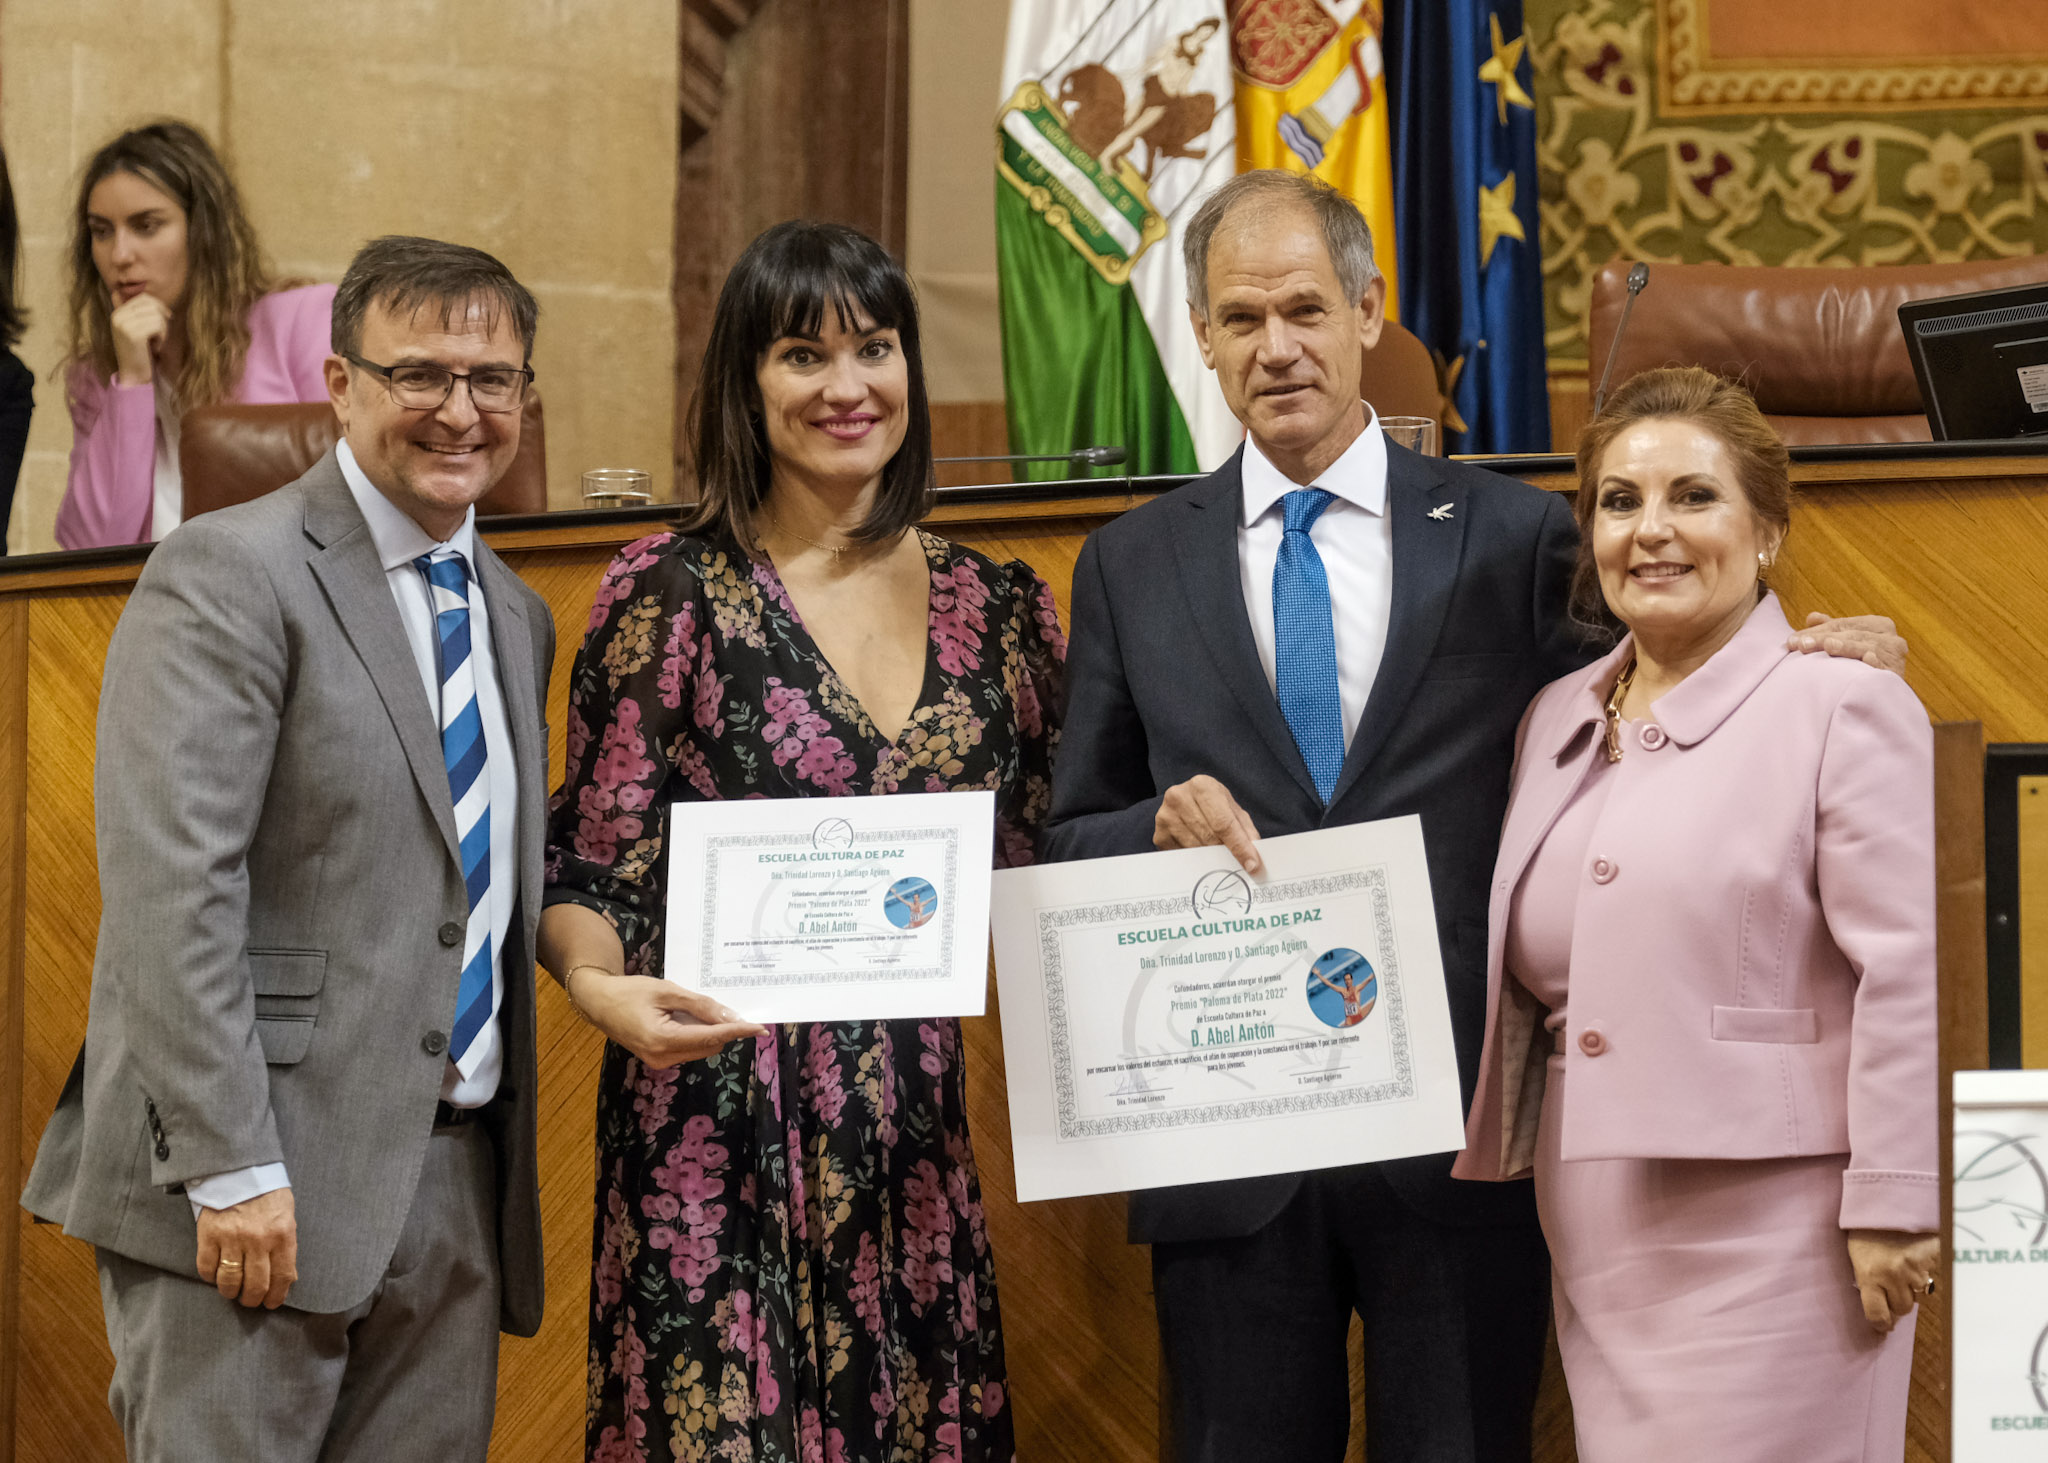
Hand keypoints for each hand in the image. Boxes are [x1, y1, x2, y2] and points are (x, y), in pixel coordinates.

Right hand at [109, 290, 172, 384]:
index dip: (159, 306)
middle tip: (161, 333)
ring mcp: (124, 324)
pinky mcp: (133, 334)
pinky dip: (162, 338)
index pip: (144, 297)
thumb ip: (130, 311)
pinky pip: (158, 326)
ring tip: (156, 342)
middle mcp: (118, 316)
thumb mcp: (132, 328)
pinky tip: (156, 348)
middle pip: (152, 304)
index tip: (167, 317)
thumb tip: (117, 291)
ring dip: (163, 330)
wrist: (133, 374)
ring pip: (157, 316)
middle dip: (162, 318)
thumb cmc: (138, 351)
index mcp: (118, 313)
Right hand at [196, 1187, 296, 1308]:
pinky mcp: (208, 1235)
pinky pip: (207, 1268)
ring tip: (232, 1292)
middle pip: (256, 1285)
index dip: (276, 1296)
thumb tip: (288, 1277)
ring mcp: (232, 1239)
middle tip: (250, 1301)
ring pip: (230, 1281)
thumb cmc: (267, 1193)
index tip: (271, 1303)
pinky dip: (210, 1278)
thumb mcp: (287, 1215)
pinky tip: (215, 1276)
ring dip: (231, 1292)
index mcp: (282, 1235)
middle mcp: (258, 1240)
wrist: (239, 1169)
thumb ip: (287, 1245)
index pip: (282, 1277)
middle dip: (253, 1299)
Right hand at [567, 966, 766, 1068]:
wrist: (598, 1002)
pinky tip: (690, 1017)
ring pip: (700, 1049)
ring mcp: (660, 1061)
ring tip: (699, 1008)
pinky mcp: (658, 1059)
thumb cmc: (630, 992)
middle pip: (708, 1045)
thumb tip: (729, 1017)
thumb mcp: (667, 991)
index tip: (760, 1029)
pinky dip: (696, 1034)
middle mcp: (663, 1057)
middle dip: (724, 1029)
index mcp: (663, 1040)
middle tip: (731, 1008)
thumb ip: (699, 1005)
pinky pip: (688, 1048)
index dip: (737, 1031)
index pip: (711, 1037)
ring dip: (710, 1031)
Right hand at [1154, 775, 1261, 874]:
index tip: (1252, 865)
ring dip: (1213, 859)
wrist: (1186, 801)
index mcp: (1202, 786)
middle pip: (1209, 838)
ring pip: (1196, 850)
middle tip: (1242, 867)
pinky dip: (1198, 860)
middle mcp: (1179, 797)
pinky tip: (1204, 854)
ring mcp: (1165, 817)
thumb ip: (1246, 830)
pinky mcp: (1159, 835)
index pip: (1224, 823)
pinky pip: (1184, 856)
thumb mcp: (1233, 809)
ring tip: (1222, 858)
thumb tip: (1254, 856)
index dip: (1240, 846)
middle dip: (1228, 855)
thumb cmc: (1213, 805)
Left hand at [1787, 611, 1906, 673]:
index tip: (1792, 641)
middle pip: (1851, 634)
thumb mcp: (1848, 643)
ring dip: (1846, 646)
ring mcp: (1894, 657)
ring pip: (1867, 647)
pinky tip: (1865, 660)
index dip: (1816, 630)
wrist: (1886, 696)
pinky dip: (1875, 663)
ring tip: (1828, 645)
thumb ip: (1832, 629)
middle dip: (1824, 638)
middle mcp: (1890, 639)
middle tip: (1801, 645)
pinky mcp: (1896, 675)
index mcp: (1878, 625)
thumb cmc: (1862, 666)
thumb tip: (1812, 617)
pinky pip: (1885, 668)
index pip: (1842, 624)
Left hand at [1846, 1228, 1939, 1333]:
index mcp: (1868, 1275)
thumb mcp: (1857, 1256)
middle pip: (1902, 1308)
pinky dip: (1923, 1275)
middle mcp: (1891, 1276)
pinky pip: (1930, 1279)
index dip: (1880, 1323)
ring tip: (1901, 1269)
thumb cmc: (1865, 1229)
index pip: (1877, 1314)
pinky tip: (1915, 1262)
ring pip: (1918, 1296)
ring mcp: (1913, 1269)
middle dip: (1896, 1302)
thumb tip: (1882, 1311)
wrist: (1885, 1201)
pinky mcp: (1930, 1261)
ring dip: (1911, 1289)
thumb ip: (1867, 1282)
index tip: (1882, 1325)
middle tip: (1891, 1288)